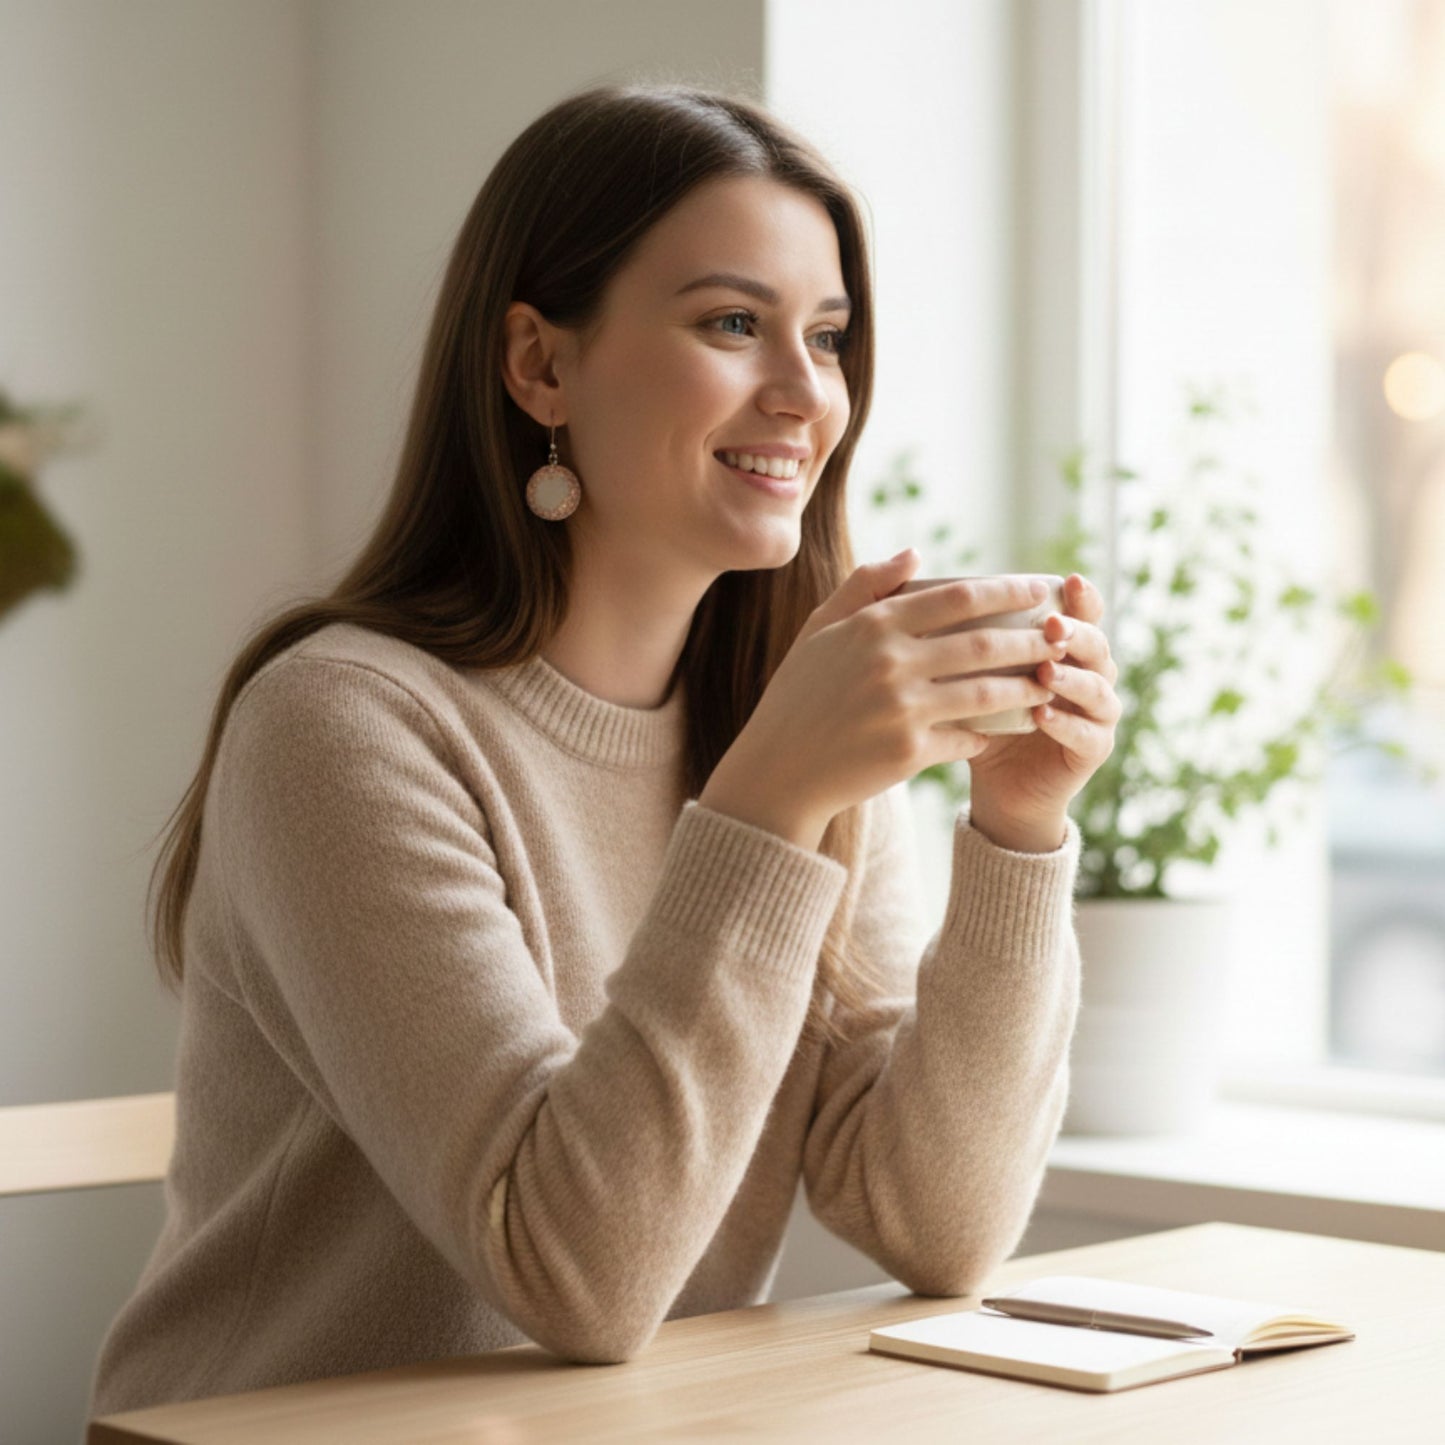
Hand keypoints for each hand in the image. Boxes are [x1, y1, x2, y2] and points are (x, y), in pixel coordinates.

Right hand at [698, 551, 1056, 848]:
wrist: (779, 769)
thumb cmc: (799, 695)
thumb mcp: (819, 630)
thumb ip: (866, 586)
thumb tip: (916, 553)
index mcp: (873, 626)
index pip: (957, 597)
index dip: (1007, 592)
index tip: (1040, 591)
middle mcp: (890, 663)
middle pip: (985, 644)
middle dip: (1033, 639)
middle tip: (1063, 636)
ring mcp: (902, 709)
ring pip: (988, 692)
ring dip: (1027, 686)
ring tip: (1050, 681)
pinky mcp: (909, 752)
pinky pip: (968, 737)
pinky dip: (990, 733)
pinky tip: (1007, 729)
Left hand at [965, 573, 1120, 850]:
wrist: (996, 784)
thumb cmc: (983, 718)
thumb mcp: (971, 674)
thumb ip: (963, 636)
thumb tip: (927, 588)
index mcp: (1067, 650)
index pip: (1083, 615)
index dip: (1082, 598)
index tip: (1068, 580)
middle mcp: (1090, 675)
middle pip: (1097, 644)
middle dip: (1076, 633)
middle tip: (1051, 626)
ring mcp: (1096, 714)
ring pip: (1097, 687)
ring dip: (1072, 676)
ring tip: (1046, 670)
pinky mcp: (1093, 750)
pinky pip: (1088, 734)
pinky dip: (1065, 723)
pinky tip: (1043, 715)